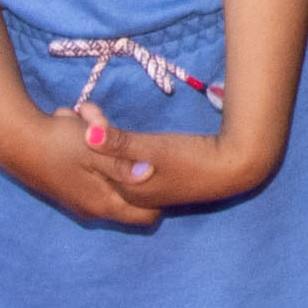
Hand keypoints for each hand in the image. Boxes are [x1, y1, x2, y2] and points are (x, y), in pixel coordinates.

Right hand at [0, 102, 164, 229]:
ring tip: (86, 120)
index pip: (147, 216)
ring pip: (108, 176)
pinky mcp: (69, 188)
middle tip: (109, 129)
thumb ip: (123, 164)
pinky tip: (76, 126)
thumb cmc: (56, 143)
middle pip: (128, 191)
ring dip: (105, 149)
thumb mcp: (95, 149)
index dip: (158, 195)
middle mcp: (93, 209)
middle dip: (127, 159)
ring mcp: (80, 200)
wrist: (13, 140)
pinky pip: (91, 171)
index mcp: (104, 204)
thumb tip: (152, 174)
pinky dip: (90, 151)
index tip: (156, 166)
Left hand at [96, 125, 274, 208]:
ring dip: (104, 145)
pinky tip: (120, 138)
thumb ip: (119, 142)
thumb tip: (86, 134)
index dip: (79, 137)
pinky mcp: (163, 181)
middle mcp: (134, 195)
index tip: (73, 111)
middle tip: (81, 111)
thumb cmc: (192, 159)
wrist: (234, 166)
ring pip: (114, 167)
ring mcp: (150, 190)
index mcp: (127, 192)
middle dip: (88, 141)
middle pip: (101, 168)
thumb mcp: (153, 149)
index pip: (92, 166)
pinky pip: (128, 166)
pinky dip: (119, 150)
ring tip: (94, 120)